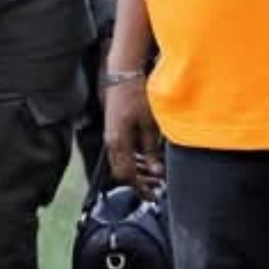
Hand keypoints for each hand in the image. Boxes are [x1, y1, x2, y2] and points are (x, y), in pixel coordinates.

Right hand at [104, 76, 163, 196]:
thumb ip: (152, 149)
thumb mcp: (150, 123)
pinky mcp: (114, 128)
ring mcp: (111, 135)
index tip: (151, 195)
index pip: (127, 175)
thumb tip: (156, 170)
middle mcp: (112, 142)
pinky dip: (135, 158)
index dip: (139, 187)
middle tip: (156, 187)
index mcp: (119, 143)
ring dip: (138, 170)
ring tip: (155, 173)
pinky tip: (148, 157)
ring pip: (122, 162)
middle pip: (122, 171)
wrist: (122, 73)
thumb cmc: (136, 93)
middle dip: (139, 181)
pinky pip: (123, 150)